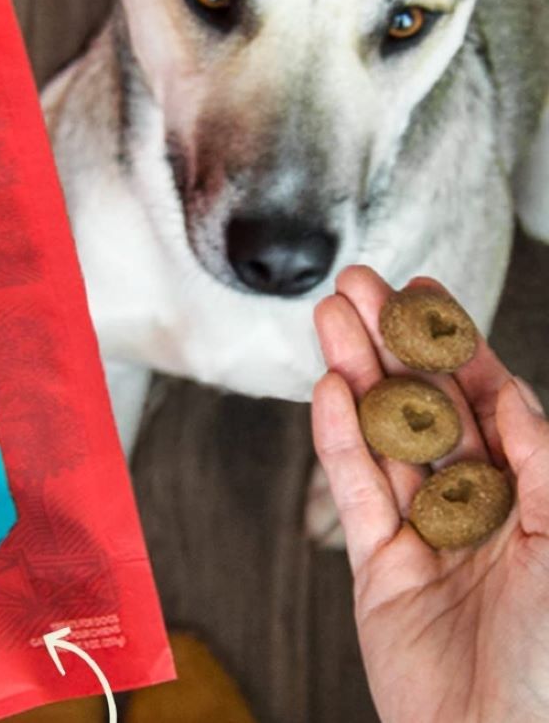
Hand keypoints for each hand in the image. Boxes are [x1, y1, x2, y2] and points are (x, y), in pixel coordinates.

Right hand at [312, 266, 548, 722]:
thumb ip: (542, 461)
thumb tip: (510, 391)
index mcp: (538, 501)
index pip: (490, 402)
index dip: (456, 344)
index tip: (424, 292)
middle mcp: (480, 511)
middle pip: (427, 409)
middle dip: (391, 343)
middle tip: (358, 286)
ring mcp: (425, 537)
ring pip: (384, 439)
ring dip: (355, 374)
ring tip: (329, 319)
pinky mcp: (379, 569)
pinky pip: (357, 492)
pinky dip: (338, 440)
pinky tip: (329, 392)